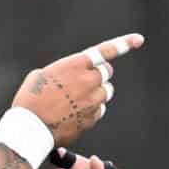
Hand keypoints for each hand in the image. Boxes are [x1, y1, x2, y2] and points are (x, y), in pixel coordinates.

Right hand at [12, 33, 144, 149]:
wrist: (30, 128)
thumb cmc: (30, 99)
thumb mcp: (42, 75)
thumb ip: (64, 71)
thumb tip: (72, 79)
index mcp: (75, 64)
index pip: (104, 51)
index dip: (123, 44)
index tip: (139, 39)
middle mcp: (88, 80)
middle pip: (107, 72)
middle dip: (99, 74)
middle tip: (84, 80)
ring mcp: (92, 100)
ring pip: (106, 92)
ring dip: (96, 92)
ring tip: (76, 98)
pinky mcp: (92, 118)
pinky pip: (100, 109)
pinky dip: (92, 109)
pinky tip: (74, 112)